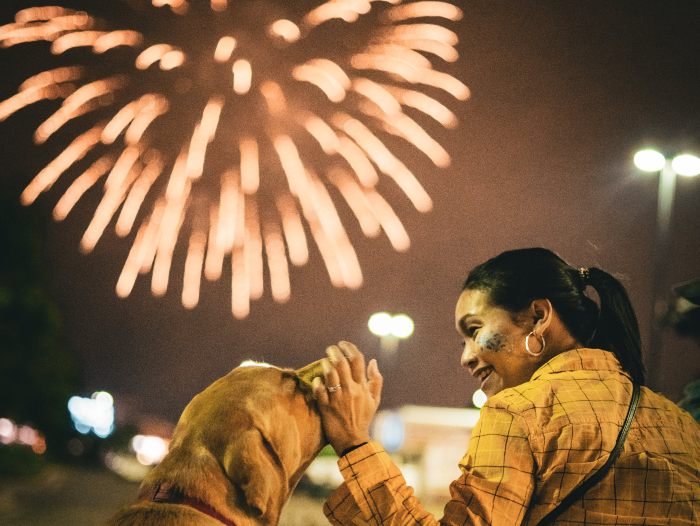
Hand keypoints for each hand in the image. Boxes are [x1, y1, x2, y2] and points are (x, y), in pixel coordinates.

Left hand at [312, 341, 382, 455]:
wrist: (353, 441)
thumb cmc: (363, 419)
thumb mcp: (374, 400)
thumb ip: (376, 380)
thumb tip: (373, 361)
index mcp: (362, 387)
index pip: (357, 360)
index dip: (349, 348)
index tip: (342, 344)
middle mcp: (351, 390)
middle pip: (341, 363)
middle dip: (334, 351)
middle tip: (330, 349)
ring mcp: (338, 399)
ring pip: (330, 373)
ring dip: (325, 363)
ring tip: (324, 361)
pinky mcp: (326, 407)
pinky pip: (319, 390)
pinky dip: (317, 382)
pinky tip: (317, 379)